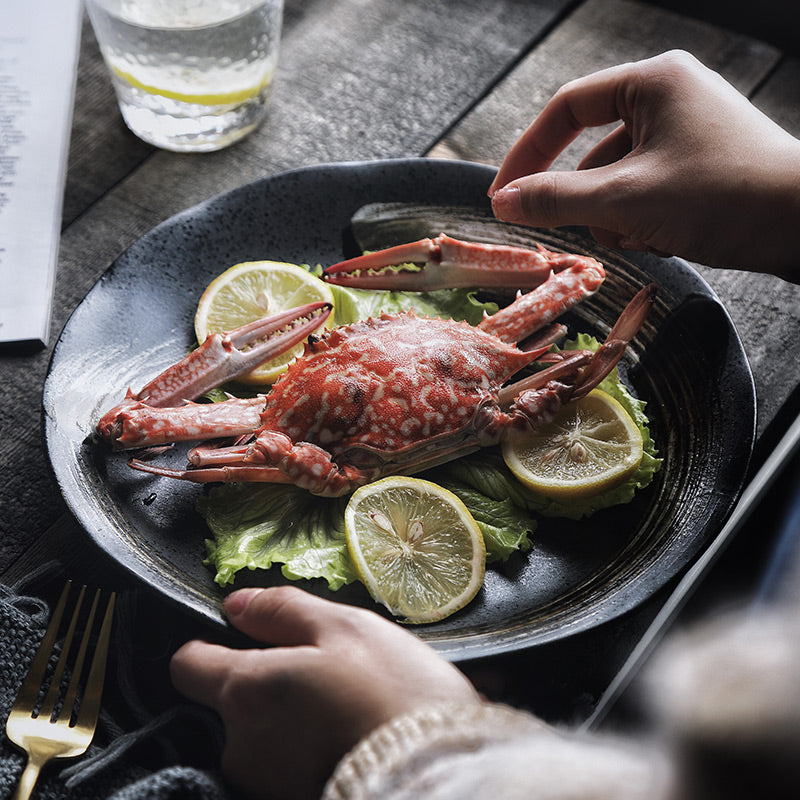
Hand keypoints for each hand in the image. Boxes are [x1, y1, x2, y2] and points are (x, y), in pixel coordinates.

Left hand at [170, 586, 478, 799]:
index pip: (187, 663)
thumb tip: (236, 604)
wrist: (436, 773)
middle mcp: (239, 747)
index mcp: (246, 691)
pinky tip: (349, 738)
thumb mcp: (345, 628)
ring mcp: (261, 784)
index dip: (211, 645)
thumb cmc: (392, 694)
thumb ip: (283, 611)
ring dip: (291, 720)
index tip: (247, 639)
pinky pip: (285, 764)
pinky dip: (307, 750)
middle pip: (230, 703)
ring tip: (347, 709)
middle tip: (325, 675)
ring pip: (262, 736)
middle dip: (267, 686)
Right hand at [489, 50, 799, 279]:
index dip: (527, 154)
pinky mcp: (702, 166)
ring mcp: (688, 133)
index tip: (502, 196)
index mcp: (652, 82)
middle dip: (587, 200)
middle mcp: (670, 98)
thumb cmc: (722, 197)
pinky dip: (642, 219)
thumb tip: (503, 203)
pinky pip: (646, 191)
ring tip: (643, 237)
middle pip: (593, 152)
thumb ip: (556, 200)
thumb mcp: (625, 200)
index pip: (566, 109)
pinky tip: (663, 240)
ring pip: (618, 179)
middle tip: (590, 230)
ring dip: (615, 216)